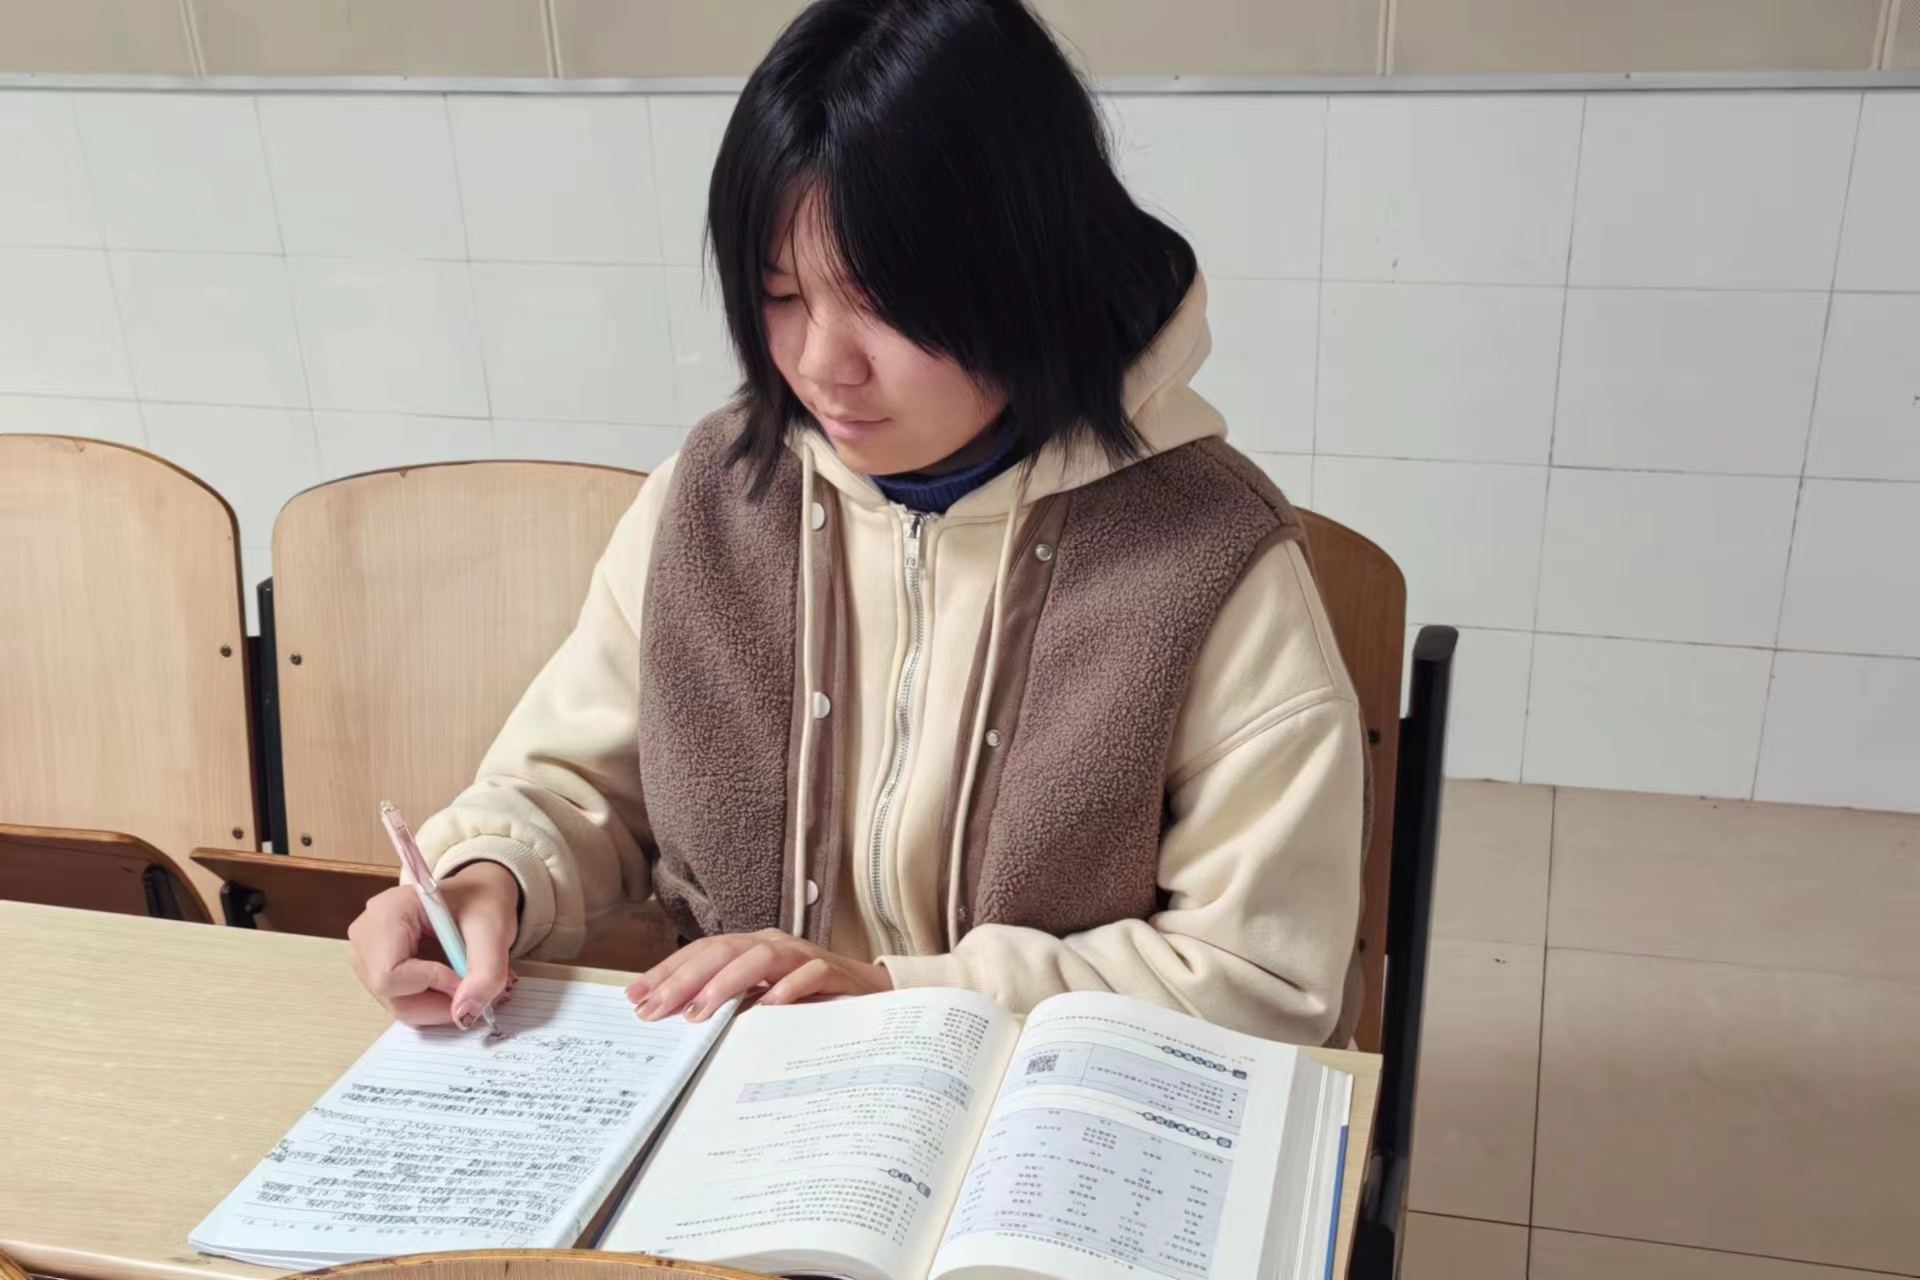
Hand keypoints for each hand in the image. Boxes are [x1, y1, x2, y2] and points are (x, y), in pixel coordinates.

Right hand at [347, 861, 519, 1027]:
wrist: (477, 893)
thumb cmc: (481, 900)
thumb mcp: (494, 929)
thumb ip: (486, 972)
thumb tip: (464, 1015)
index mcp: (388, 912)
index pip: (389, 974)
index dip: (431, 984)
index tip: (465, 977)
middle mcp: (367, 935)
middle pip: (392, 995)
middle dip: (439, 1002)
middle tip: (474, 988)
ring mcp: (368, 954)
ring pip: (399, 1005)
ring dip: (439, 1004)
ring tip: (468, 982)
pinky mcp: (378, 969)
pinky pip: (403, 1002)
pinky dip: (433, 1002)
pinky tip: (453, 982)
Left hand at [627, 929, 892, 1021]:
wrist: (876, 997)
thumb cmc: (814, 1001)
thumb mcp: (765, 1003)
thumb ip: (733, 1005)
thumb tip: (679, 1020)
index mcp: (752, 949)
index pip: (701, 953)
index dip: (667, 973)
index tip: (635, 998)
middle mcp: (774, 945)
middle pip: (722, 951)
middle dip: (684, 979)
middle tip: (656, 1009)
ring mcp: (804, 956)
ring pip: (759, 958)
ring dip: (726, 984)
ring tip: (700, 1012)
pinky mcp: (835, 972)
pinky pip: (809, 974)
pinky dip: (787, 989)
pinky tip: (767, 1009)